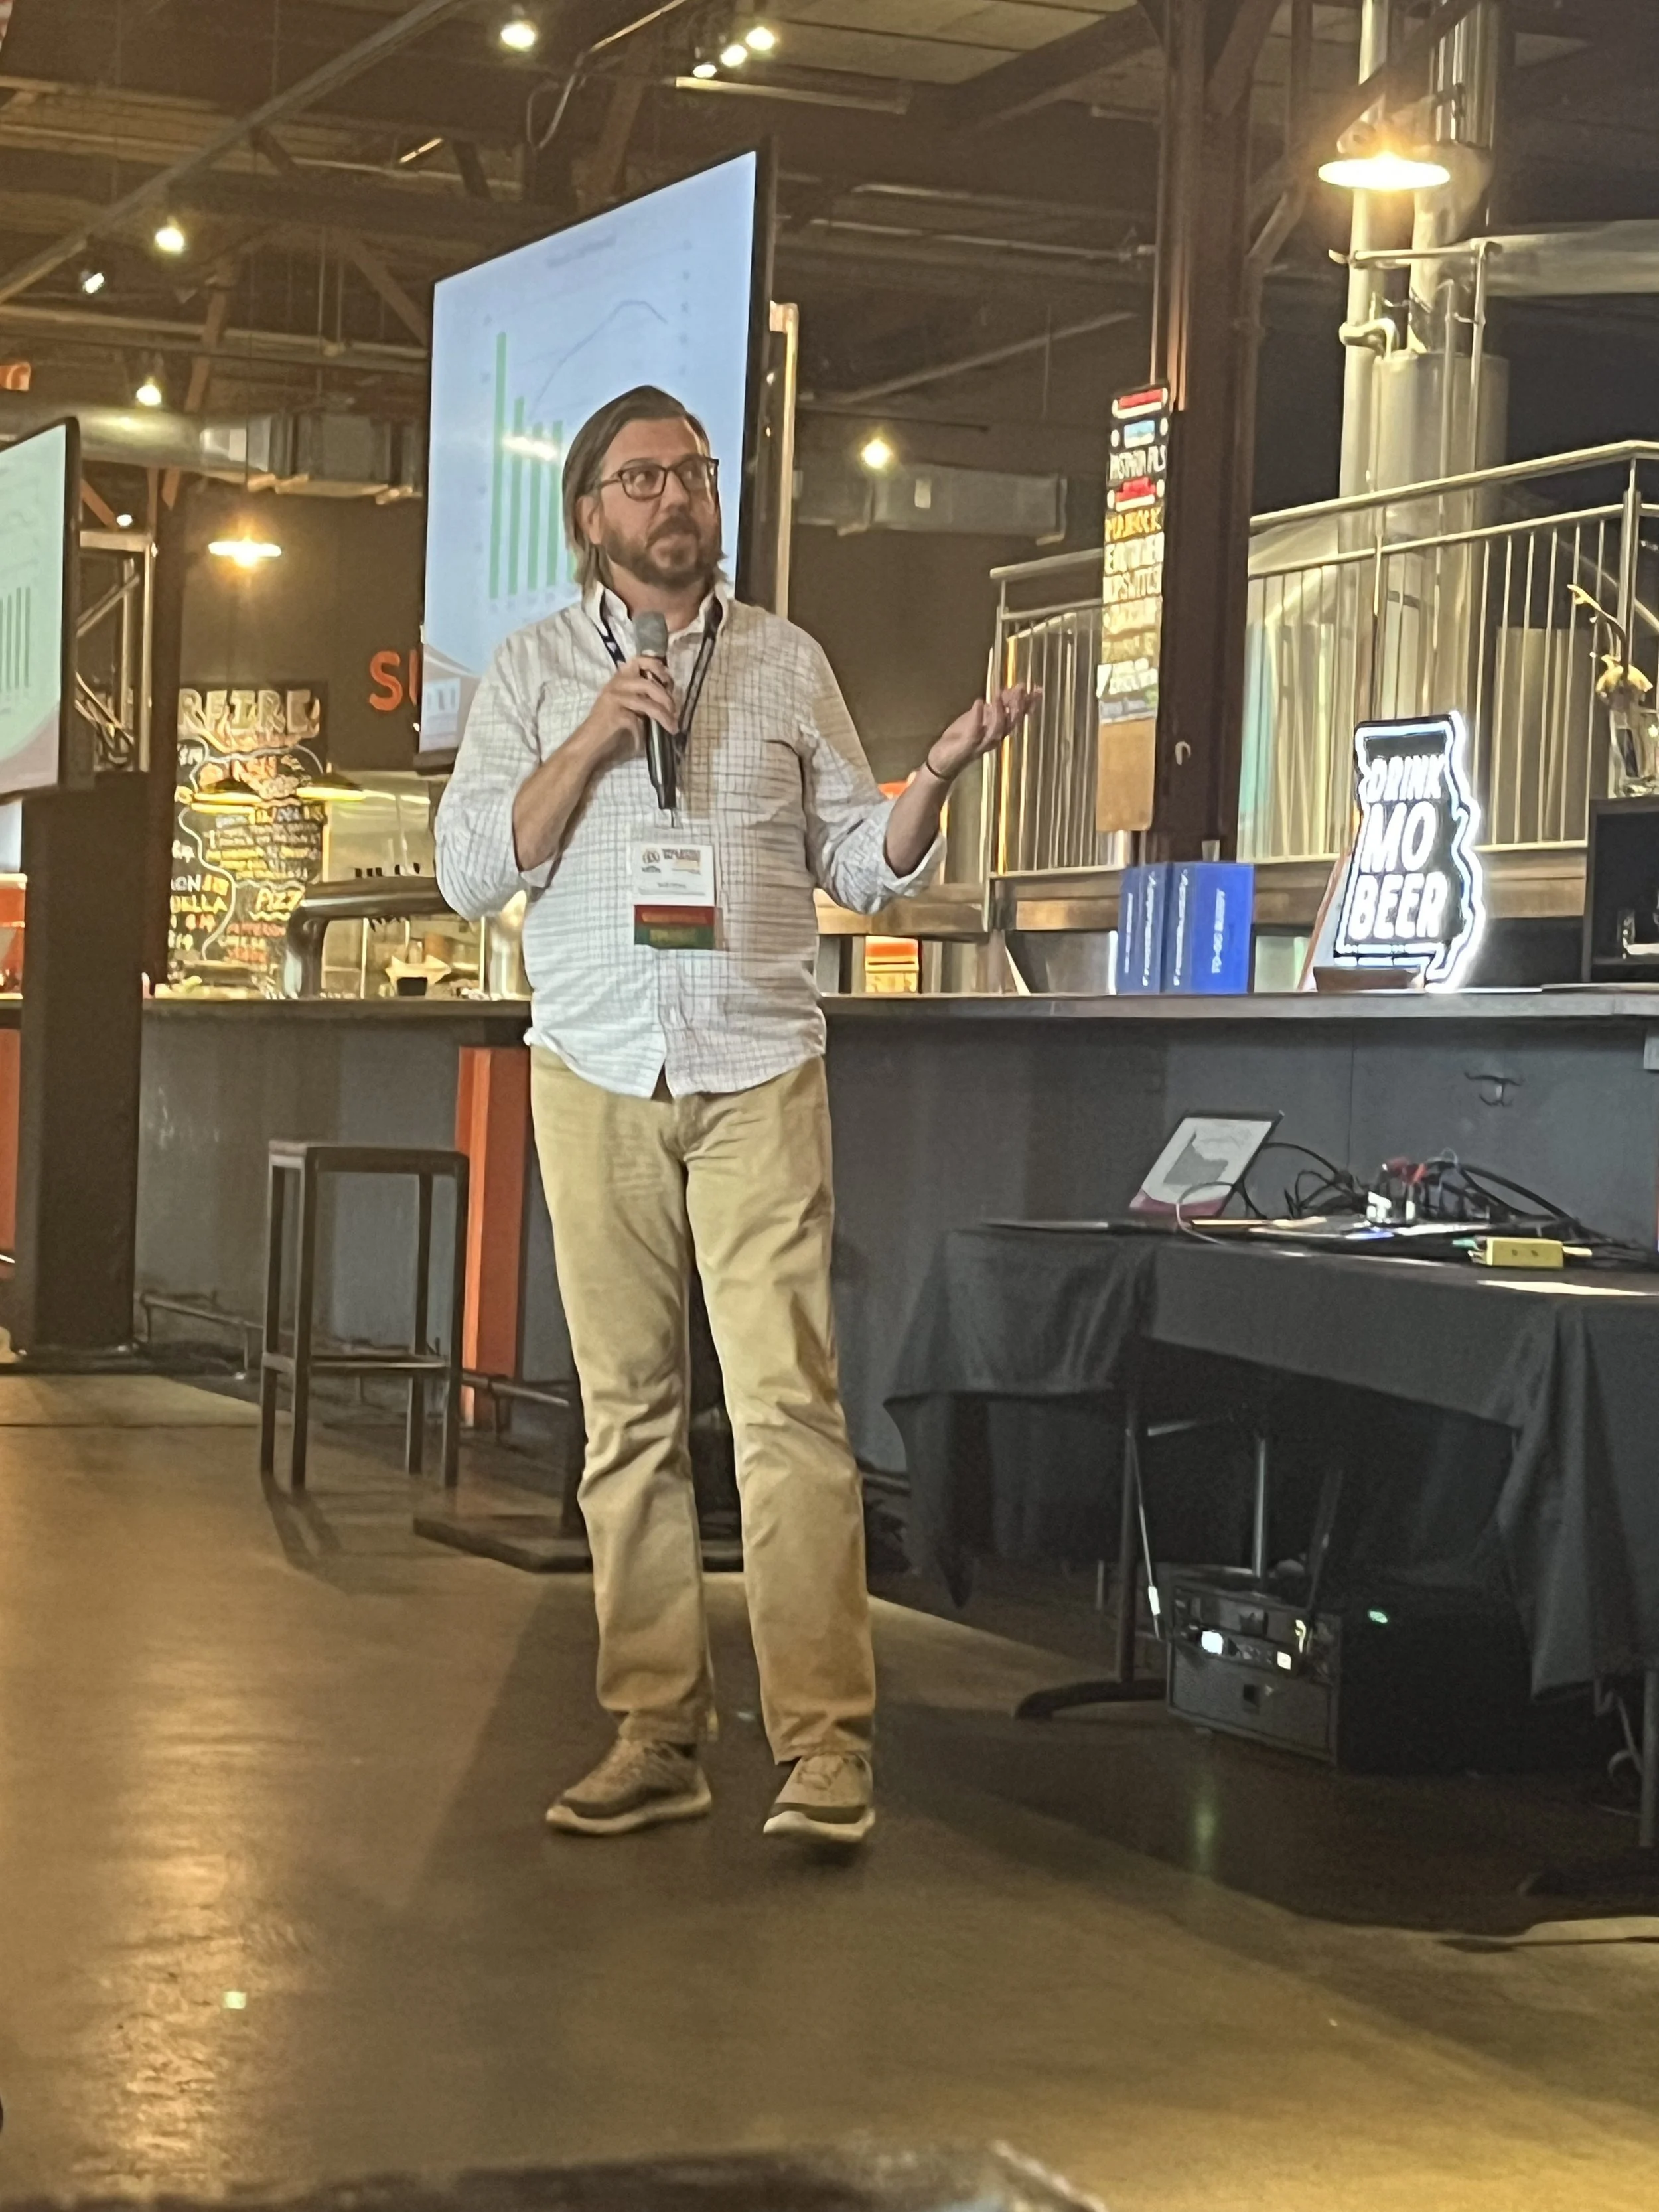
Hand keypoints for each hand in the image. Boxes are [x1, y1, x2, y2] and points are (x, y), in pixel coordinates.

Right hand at [579, 655, 678, 763]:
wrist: (589, 748)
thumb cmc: (611, 733)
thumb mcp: (631, 711)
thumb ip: (645, 701)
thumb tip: (670, 702)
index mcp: (619, 681)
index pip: (639, 660)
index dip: (657, 666)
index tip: (668, 682)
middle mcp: (616, 683)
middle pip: (647, 679)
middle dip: (665, 695)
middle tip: (675, 711)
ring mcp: (614, 695)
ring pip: (647, 696)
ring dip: (664, 712)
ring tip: (673, 726)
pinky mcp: (615, 710)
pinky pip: (642, 713)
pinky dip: (657, 722)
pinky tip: (661, 731)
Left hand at [925, 685, 1039, 782]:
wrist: (942, 760)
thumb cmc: (961, 737)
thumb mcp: (979, 717)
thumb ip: (995, 706)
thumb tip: (1010, 690)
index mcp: (999, 731)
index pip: (1018, 717)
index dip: (1028, 704)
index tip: (1035, 690)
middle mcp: (994, 739)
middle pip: (1011, 723)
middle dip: (1017, 706)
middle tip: (1019, 689)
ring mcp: (981, 744)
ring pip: (997, 729)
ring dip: (999, 711)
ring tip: (998, 694)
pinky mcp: (967, 746)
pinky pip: (975, 733)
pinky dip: (977, 717)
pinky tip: (979, 702)